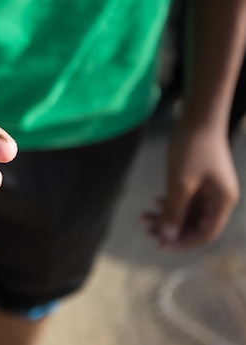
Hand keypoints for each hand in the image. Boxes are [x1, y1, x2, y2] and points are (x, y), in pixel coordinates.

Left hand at [143, 122, 238, 249]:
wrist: (197, 118)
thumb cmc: (191, 149)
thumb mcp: (180, 184)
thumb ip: (174, 212)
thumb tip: (168, 237)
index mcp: (222, 202)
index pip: (205, 234)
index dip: (183, 243)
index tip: (160, 246)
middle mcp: (218, 199)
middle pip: (194, 225)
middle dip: (171, 229)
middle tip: (146, 231)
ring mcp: (209, 190)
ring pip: (187, 213)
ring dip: (166, 216)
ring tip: (143, 217)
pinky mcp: (199, 181)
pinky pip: (185, 200)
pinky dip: (169, 203)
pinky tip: (153, 202)